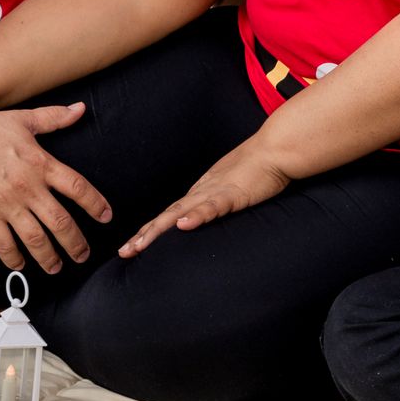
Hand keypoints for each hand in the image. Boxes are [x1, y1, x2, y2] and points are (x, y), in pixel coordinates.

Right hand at [0, 102, 111, 273]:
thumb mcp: (23, 119)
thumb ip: (54, 117)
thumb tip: (80, 109)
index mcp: (41, 164)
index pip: (78, 188)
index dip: (96, 204)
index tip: (107, 217)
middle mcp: (28, 188)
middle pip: (61, 222)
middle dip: (76, 243)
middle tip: (84, 256)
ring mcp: (7, 205)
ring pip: (36, 240)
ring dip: (50, 258)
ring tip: (57, 267)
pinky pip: (4, 244)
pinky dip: (13, 259)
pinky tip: (20, 266)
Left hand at [120, 140, 289, 257]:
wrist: (276, 148)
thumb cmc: (258, 168)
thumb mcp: (232, 190)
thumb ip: (217, 203)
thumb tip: (204, 218)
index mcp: (201, 193)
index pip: (169, 215)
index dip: (149, 230)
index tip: (131, 246)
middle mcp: (202, 192)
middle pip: (167, 216)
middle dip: (144, 235)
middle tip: (123, 252)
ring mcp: (216, 192)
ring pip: (180, 213)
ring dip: (158, 230)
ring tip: (140, 245)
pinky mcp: (234, 194)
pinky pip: (212, 207)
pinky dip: (196, 216)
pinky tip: (182, 226)